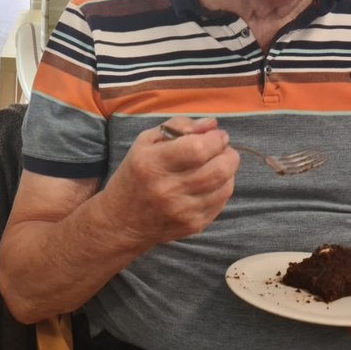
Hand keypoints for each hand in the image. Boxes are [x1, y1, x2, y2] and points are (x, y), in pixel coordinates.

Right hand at [101, 117, 237, 247]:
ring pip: (225, 186)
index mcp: (152, 164)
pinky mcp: (194, 225)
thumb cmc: (135, 175)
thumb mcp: (145, 142)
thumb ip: (178, 126)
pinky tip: (209, 183)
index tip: (217, 135)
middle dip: (228, 153)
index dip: (215, 139)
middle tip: (221, 148)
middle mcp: (168, 189)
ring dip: (227, 170)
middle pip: (219, 169)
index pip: (198, 149)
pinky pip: (221, 202)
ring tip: (215, 164)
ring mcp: (182, 211)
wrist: (122, 221)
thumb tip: (212, 124)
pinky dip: (222, 188)